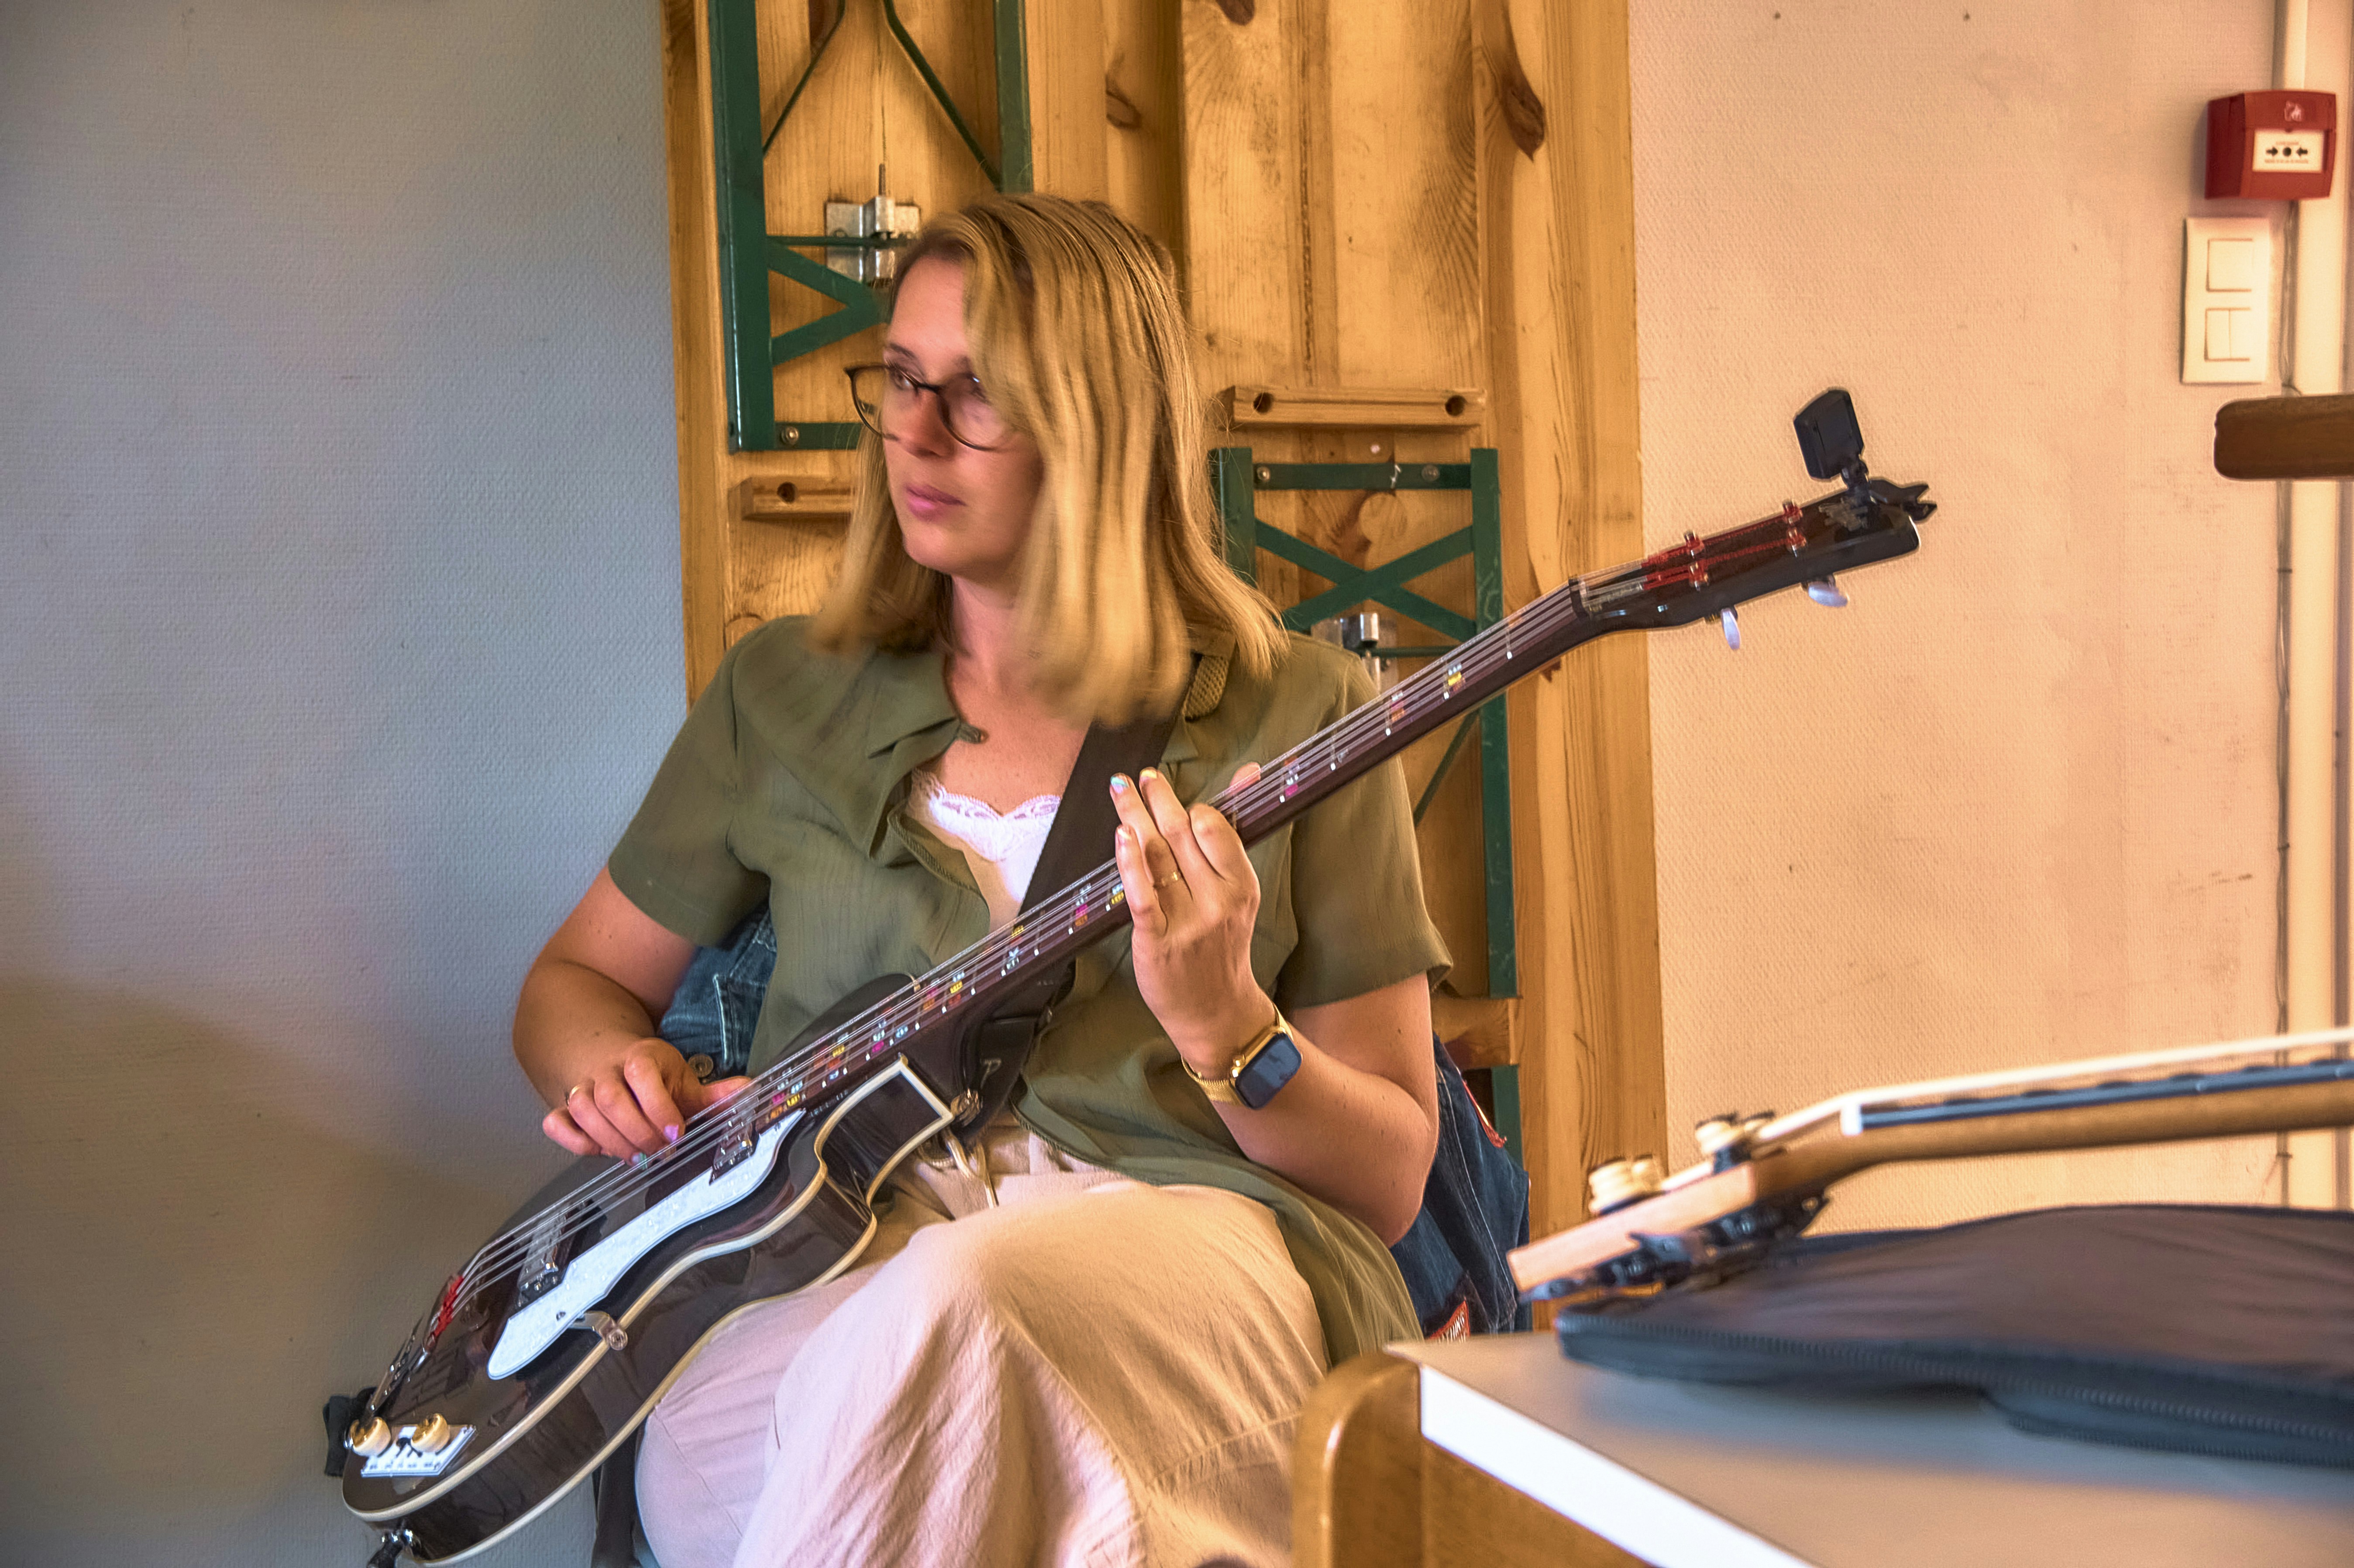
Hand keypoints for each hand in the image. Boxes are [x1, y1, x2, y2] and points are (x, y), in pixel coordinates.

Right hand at [541, 1036, 749, 1158]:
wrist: (604, 1054)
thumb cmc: (650, 1074)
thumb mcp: (683, 1079)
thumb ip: (713, 1093)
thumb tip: (749, 1092)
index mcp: (640, 1058)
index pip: (643, 1075)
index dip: (659, 1107)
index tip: (677, 1133)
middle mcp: (607, 1071)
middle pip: (611, 1099)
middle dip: (637, 1133)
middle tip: (659, 1153)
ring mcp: (582, 1088)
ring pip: (583, 1110)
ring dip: (610, 1140)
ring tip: (636, 1156)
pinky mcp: (564, 1107)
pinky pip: (556, 1122)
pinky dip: (572, 1139)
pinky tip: (595, 1150)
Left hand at [1109, 764, 1276, 1078]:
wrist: (1215, 1011)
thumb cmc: (1221, 947)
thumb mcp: (1238, 892)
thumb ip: (1232, 834)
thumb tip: (1247, 773)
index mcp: (1241, 886)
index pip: (1215, 829)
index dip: (1190, 806)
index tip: (1166, 789)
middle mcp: (1217, 901)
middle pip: (1182, 836)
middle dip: (1159, 799)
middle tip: (1141, 775)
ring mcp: (1187, 922)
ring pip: (1157, 858)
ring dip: (1135, 816)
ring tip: (1119, 788)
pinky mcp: (1157, 942)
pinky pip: (1143, 896)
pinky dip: (1130, 863)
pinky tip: (1121, 836)